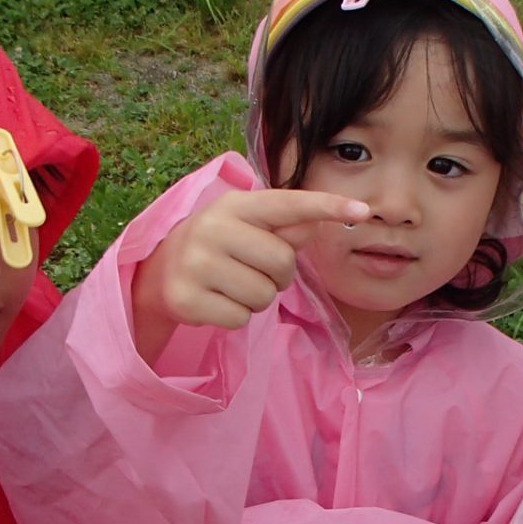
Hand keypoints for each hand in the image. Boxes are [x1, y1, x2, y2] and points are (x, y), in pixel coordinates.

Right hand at [131, 188, 368, 361]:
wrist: (160, 270)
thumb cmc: (219, 245)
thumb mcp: (248, 227)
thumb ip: (285, 226)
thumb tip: (318, 223)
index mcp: (236, 205)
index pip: (289, 204)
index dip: (327, 206)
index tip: (362, 212)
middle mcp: (213, 228)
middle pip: (282, 263)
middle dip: (277, 276)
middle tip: (253, 271)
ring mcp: (197, 264)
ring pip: (263, 296)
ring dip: (257, 298)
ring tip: (233, 285)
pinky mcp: (187, 299)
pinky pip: (240, 318)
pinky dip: (236, 316)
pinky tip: (217, 301)